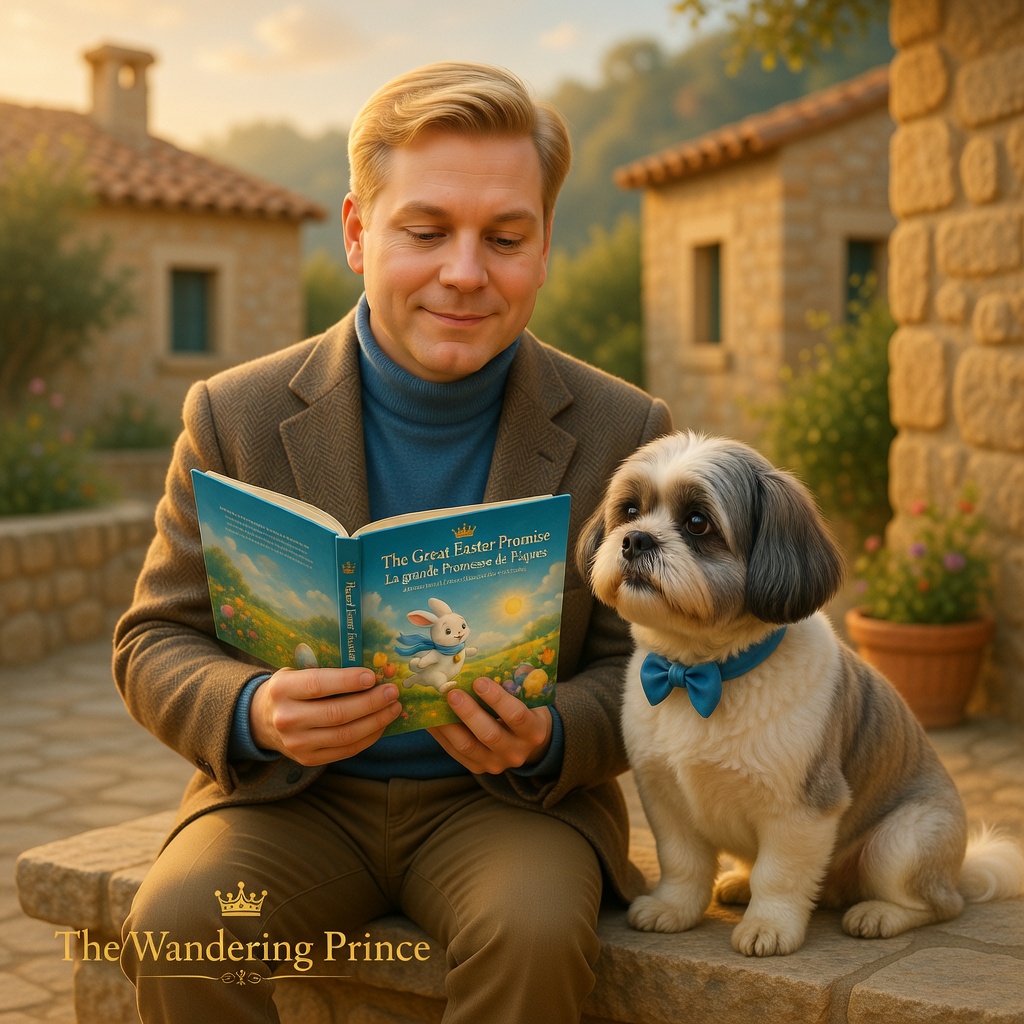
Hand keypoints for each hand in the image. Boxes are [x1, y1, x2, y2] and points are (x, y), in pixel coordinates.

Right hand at [250, 667, 401, 765]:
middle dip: (370, 703)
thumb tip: (371, 671)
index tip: (372, 676)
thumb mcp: (296, 672)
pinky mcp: (309, 759)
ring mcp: (297, 744)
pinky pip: (346, 750)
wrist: (263, 720)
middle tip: (392, 692)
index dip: (347, 681)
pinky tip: (381, 724)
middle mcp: (286, 719)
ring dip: (375, 721)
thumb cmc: (291, 689)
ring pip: (345, 735)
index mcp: (282, 689)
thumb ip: (325, 670)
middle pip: (336, 714)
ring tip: (394, 708)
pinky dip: (368, 737)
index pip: (318, 685)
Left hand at [428, 678, 552, 773]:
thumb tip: (478, 663)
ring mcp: (496, 763)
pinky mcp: (478, 768)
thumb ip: (512, 687)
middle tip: (452, 693)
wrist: (529, 743)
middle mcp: (516, 752)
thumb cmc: (527, 710)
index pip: (516, 716)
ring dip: (448, 725)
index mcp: (533, 731)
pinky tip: (430, 719)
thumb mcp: (528, 700)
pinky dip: (441, 735)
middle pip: (489, 734)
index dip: (497, 699)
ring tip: (436, 705)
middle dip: (468, 712)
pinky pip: (455, 752)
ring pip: (467, 746)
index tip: (479, 681)